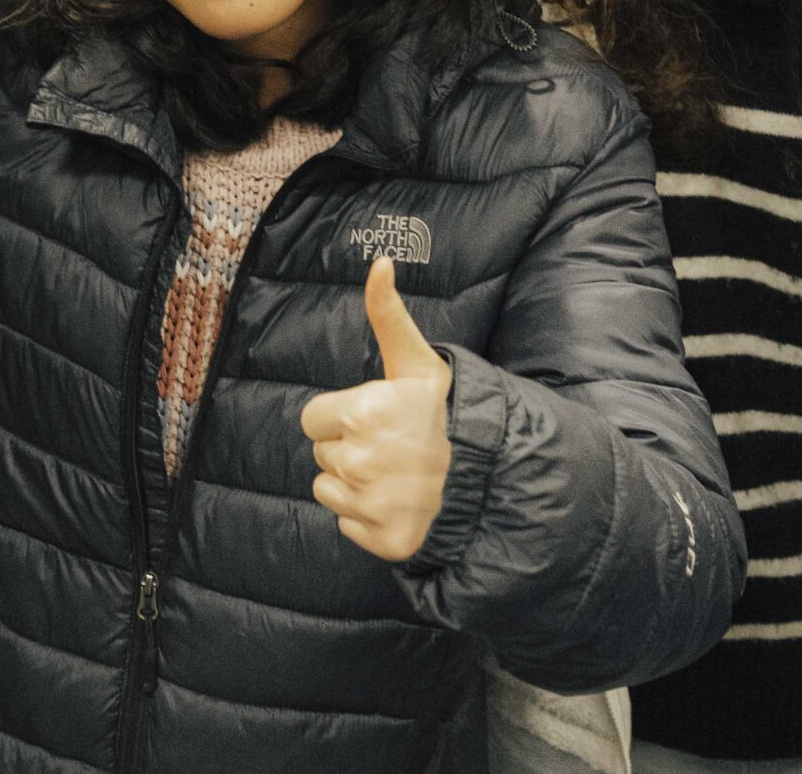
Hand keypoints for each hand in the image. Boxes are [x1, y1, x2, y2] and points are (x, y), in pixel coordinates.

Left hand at [299, 257, 452, 562]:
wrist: (488, 475)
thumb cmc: (446, 414)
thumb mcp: (416, 362)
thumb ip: (387, 314)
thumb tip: (380, 262)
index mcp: (361, 414)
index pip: (313, 420)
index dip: (341, 417)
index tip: (376, 418)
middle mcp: (359, 461)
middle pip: (323, 455)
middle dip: (350, 448)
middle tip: (393, 446)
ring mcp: (369, 504)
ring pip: (329, 491)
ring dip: (354, 485)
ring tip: (395, 474)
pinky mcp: (380, 540)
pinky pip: (348, 525)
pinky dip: (369, 518)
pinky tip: (399, 502)